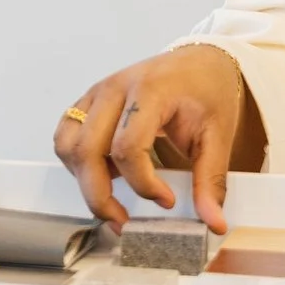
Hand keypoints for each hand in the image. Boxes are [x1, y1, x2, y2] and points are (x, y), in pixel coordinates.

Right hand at [53, 45, 255, 234]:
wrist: (199, 62)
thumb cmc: (207, 92)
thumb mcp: (218, 135)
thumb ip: (211, 180)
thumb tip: (213, 223)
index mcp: (150, 90)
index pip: (128, 147)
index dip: (143, 184)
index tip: (167, 201)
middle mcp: (115, 89)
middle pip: (86, 150)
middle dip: (100, 196)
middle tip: (124, 220)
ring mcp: (97, 93)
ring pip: (67, 145)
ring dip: (83, 180)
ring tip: (114, 198)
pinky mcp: (88, 102)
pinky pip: (65, 137)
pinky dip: (77, 163)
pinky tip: (106, 173)